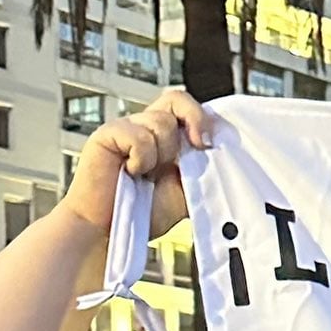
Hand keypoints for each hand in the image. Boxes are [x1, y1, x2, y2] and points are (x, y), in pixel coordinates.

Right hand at [59, 89, 212, 242]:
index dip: (203, 118)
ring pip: (161, 122)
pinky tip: (131, 172)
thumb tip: (222, 149)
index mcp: (168, 139)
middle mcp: (148, 128)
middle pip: (176, 99)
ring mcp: (127, 129)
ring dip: (162, 154)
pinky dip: (141, 158)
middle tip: (197, 148)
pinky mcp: (107, 134)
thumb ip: (203, 169)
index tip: (211, 143)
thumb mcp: (189, 191)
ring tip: (146, 175)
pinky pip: (138, 135)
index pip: (187, 108)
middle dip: (193, 123)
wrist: (112, 230)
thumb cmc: (146, 213)